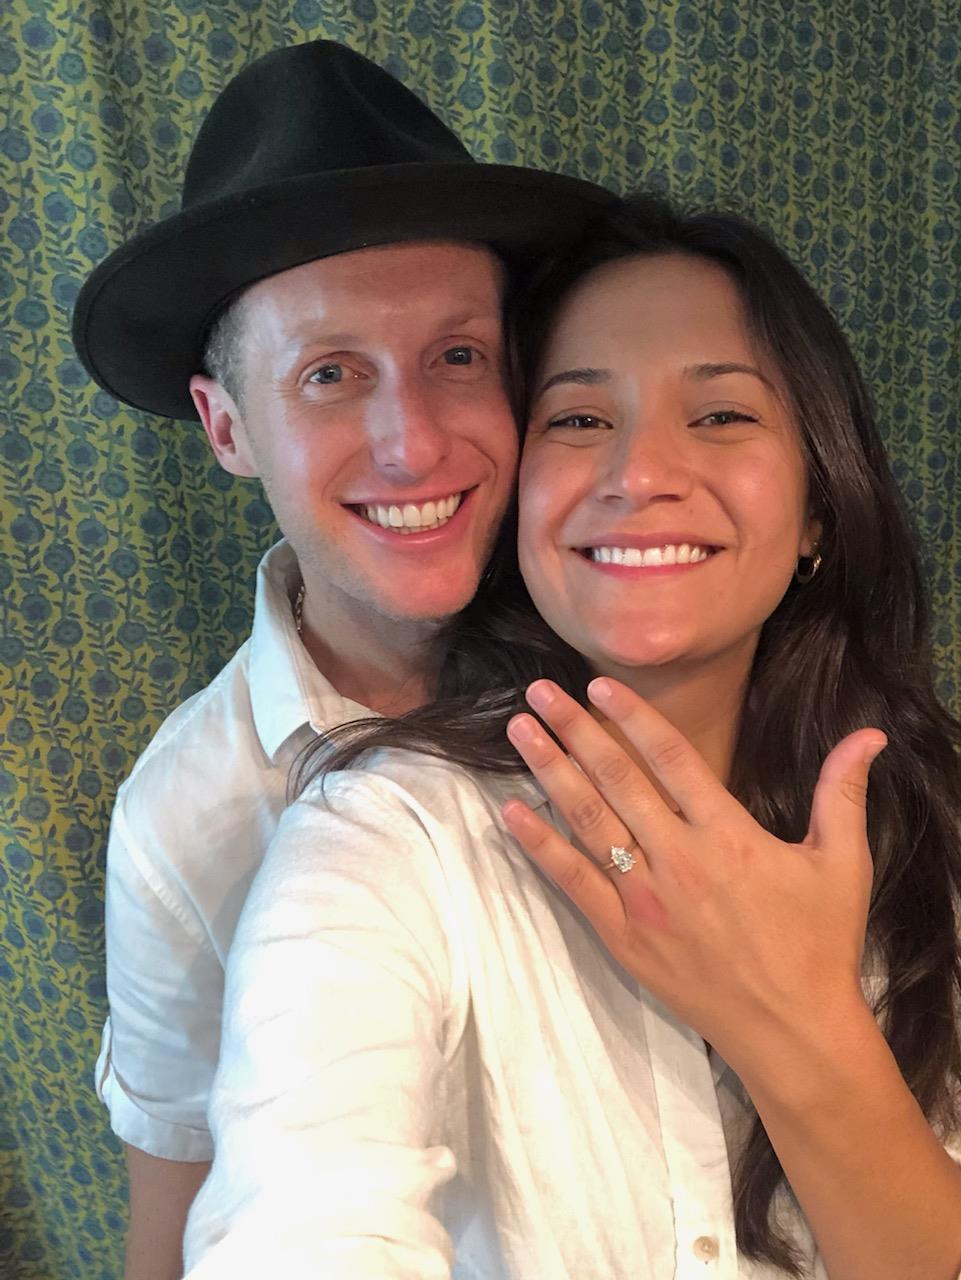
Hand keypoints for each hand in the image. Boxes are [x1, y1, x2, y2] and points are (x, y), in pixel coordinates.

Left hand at [502, 677, 886, 1081]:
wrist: (793, 1031)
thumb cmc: (818, 945)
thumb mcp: (842, 864)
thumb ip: (843, 793)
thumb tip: (870, 734)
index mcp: (728, 835)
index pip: (671, 758)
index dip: (632, 715)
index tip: (599, 683)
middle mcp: (679, 859)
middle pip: (616, 779)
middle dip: (574, 729)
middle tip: (538, 691)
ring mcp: (644, 899)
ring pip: (587, 821)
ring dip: (550, 771)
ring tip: (518, 732)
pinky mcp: (623, 935)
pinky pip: (573, 881)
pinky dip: (540, 844)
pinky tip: (511, 812)